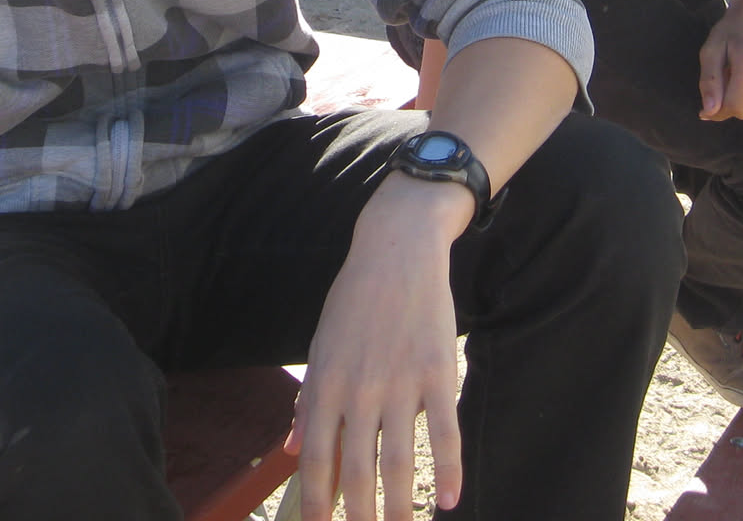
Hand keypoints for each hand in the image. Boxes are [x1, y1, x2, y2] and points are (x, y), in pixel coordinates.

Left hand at [287, 175, 469, 520]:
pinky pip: (444, 431)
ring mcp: (401, 382)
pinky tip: (448, 499)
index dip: (317, 503)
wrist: (397, 249)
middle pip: (357, 471)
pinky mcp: (439, 371)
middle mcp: (360, 390)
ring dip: (399, 508)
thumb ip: (310, 399)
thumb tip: (294, 447)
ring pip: (398, 461)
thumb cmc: (355, 299)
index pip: (316, 460)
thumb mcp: (321, 345)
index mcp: (326, 384)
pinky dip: (447, 470)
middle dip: (358, 517)